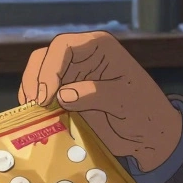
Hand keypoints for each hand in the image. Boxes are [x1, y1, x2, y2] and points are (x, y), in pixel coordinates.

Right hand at [19, 31, 181, 170]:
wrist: (150, 137)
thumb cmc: (146, 112)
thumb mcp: (125, 101)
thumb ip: (96, 94)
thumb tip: (63, 94)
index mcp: (99, 46)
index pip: (64, 46)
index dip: (49, 68)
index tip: (45, 95)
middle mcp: (82, 56)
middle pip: (45, 58)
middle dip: (34, 79)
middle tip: (34, 105)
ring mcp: (73, 76)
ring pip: (39, 75)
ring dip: (31, 92)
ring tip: (31, 113)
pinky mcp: (67, 95)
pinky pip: (43, 95)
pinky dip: (36, 106)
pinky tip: (36, 119)